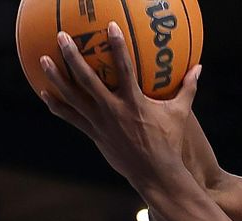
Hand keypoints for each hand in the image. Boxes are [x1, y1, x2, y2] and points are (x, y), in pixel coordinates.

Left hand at [38, 22, 200, 191]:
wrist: (155, 174)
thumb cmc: (170, 143)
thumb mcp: (180, 114)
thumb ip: (187, 89)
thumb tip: (199, 68)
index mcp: (134, 102)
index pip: (124, 68)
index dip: (116, 46)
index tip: (109, 26)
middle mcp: (114, 110)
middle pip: (87, 79)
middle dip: (72, 56)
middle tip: (61, 37)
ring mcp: (101, 123)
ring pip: (73, 97)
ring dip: (56, 77)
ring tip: (43, 59)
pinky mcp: (94, 134)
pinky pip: (72, 117)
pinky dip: (57, 106)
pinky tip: (44, 94)